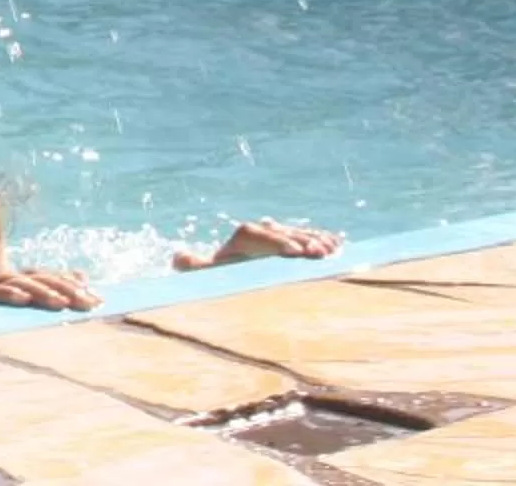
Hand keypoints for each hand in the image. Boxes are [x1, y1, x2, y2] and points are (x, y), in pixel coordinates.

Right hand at [0, 267, 100, 311]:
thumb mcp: (31, 298)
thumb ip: (56, 286)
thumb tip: (83, 276)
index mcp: (26, 278)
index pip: (54, 277)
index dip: (76, 286)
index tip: (100, 300)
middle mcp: (14, 277)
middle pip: (44, 278)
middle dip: (67, 290)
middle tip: (88, 302)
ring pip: (23, 283)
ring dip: (43, 292)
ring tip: (62, 303)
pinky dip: (10, 294)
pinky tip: (24, 299)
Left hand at [175, 219, 342, 270]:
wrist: (235, 277)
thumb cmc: (222, 281)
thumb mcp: (207, 277)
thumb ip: (194, 268)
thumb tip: (177, 257)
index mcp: (239, 240)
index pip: (255, 235)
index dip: (274, 242)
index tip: (294, 255)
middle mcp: (259, 234)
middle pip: (280, 233)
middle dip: (299, 242)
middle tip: (318, 255)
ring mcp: (277, 237)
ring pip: (296, 235)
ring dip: (314, 241)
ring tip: (330, 252)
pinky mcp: (293, 244)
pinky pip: (308, 238)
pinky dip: (322, 240)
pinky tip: (338, 245)